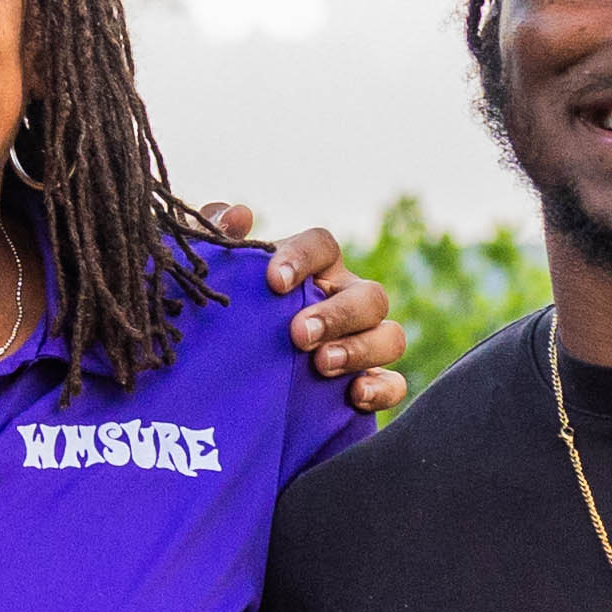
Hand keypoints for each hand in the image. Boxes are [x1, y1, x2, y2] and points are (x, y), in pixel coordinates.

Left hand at [202, 204, 409, 418]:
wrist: (231, 385)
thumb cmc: (228, 319)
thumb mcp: (217, 283)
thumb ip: (221, 245)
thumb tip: (238, 215)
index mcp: (313, 269)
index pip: (323, 246)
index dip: (304, 258)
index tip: (274, 282)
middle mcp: (345, 300)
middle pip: (368, 295)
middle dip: (337, 314)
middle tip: (299, 334)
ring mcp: (362, 342)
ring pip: (390, 336)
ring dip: (360, 349)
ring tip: (322, 365)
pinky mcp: (368, 385)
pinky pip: (394, 384)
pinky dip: (381, 389)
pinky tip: (353, 396)